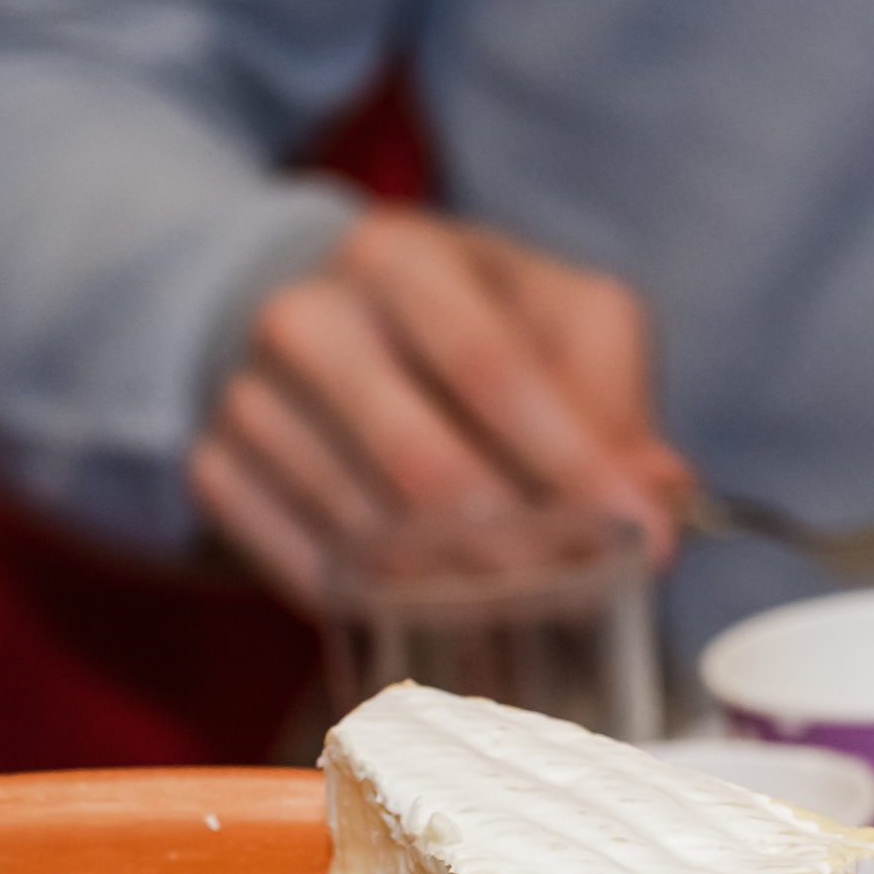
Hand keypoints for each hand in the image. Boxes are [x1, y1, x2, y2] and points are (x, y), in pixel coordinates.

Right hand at [190, 208, 695, 610]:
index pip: (494, 370)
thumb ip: (609, 389)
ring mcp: (246, 397)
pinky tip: (430, 611)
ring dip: (453, 587)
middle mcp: (307, 319)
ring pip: (363, 530)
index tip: (646, 538)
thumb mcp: (541, 313)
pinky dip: (375, 602)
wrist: (293, 306)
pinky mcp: (211, 468)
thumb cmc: (448, 316)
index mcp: (400, 259)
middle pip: (421, 462)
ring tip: (525, 613)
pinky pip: (301, 566)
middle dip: (517, 545)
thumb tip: (663, 488)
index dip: (575, 464)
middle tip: (585, 596)